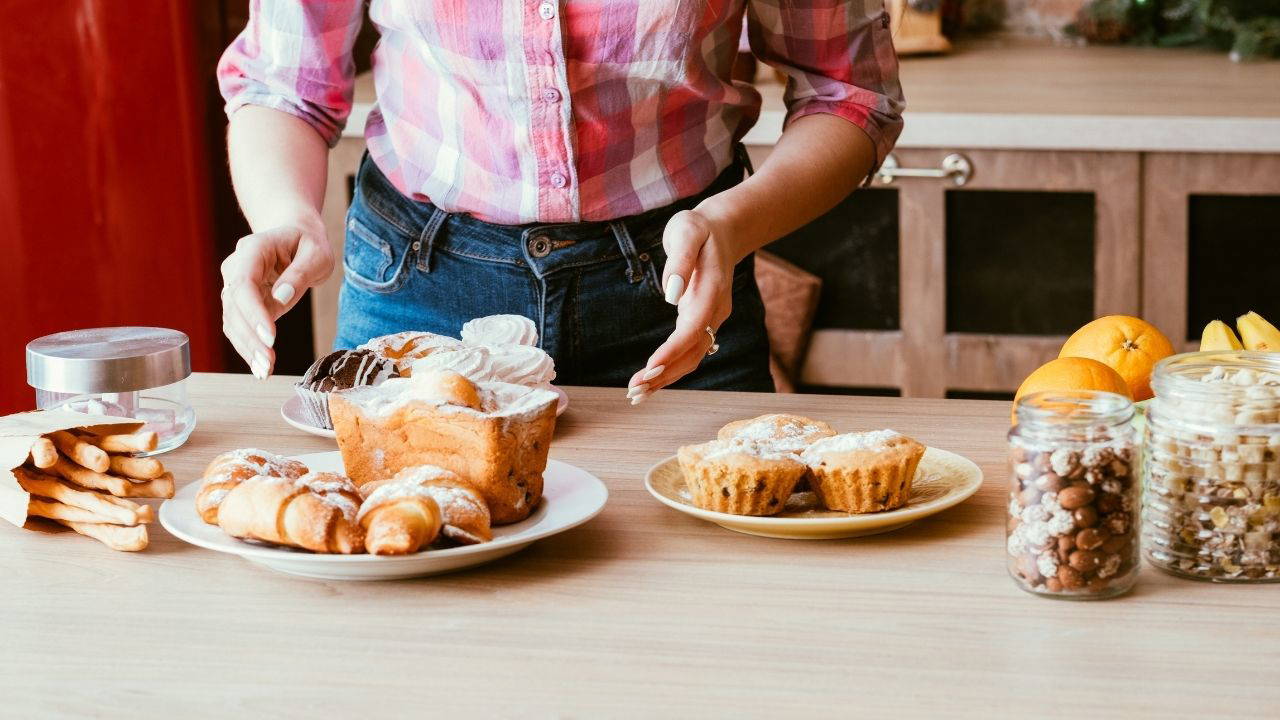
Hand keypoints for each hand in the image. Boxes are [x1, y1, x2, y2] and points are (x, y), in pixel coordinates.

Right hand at [220, 216, 331, 377]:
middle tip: (269, 363)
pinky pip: (239, 328)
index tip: (271, 337)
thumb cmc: (308, 244)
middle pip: (234, 306)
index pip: (244, 284)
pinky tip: (260, 367)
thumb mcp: (316, 254)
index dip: (254, 313)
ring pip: (232, 321)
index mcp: (252, 249)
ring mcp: (234, 286)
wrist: (296, 238)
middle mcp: (235, 267)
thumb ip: (300, 273)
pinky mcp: (241, 304)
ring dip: (247, 348)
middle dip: (250, 338)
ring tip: (265, 371)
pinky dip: (248, 348)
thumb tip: (281, 297)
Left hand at [626, 209, 735, 402]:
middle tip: (634, 391)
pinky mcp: (703, 322)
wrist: (723, 230)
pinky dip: (671, 369)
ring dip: (666, 378)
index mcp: (712, 290)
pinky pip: (689, 351)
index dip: (672, 351)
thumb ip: (680, 259)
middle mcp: (716, 310)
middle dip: (665, 374)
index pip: (693, 328)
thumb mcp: (687, 230)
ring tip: (637, 395)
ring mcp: (712, 319)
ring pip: (693, 357)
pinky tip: (650, 381)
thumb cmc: (698, 229)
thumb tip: (671, 294)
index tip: (649, 368)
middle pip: (693, 352)